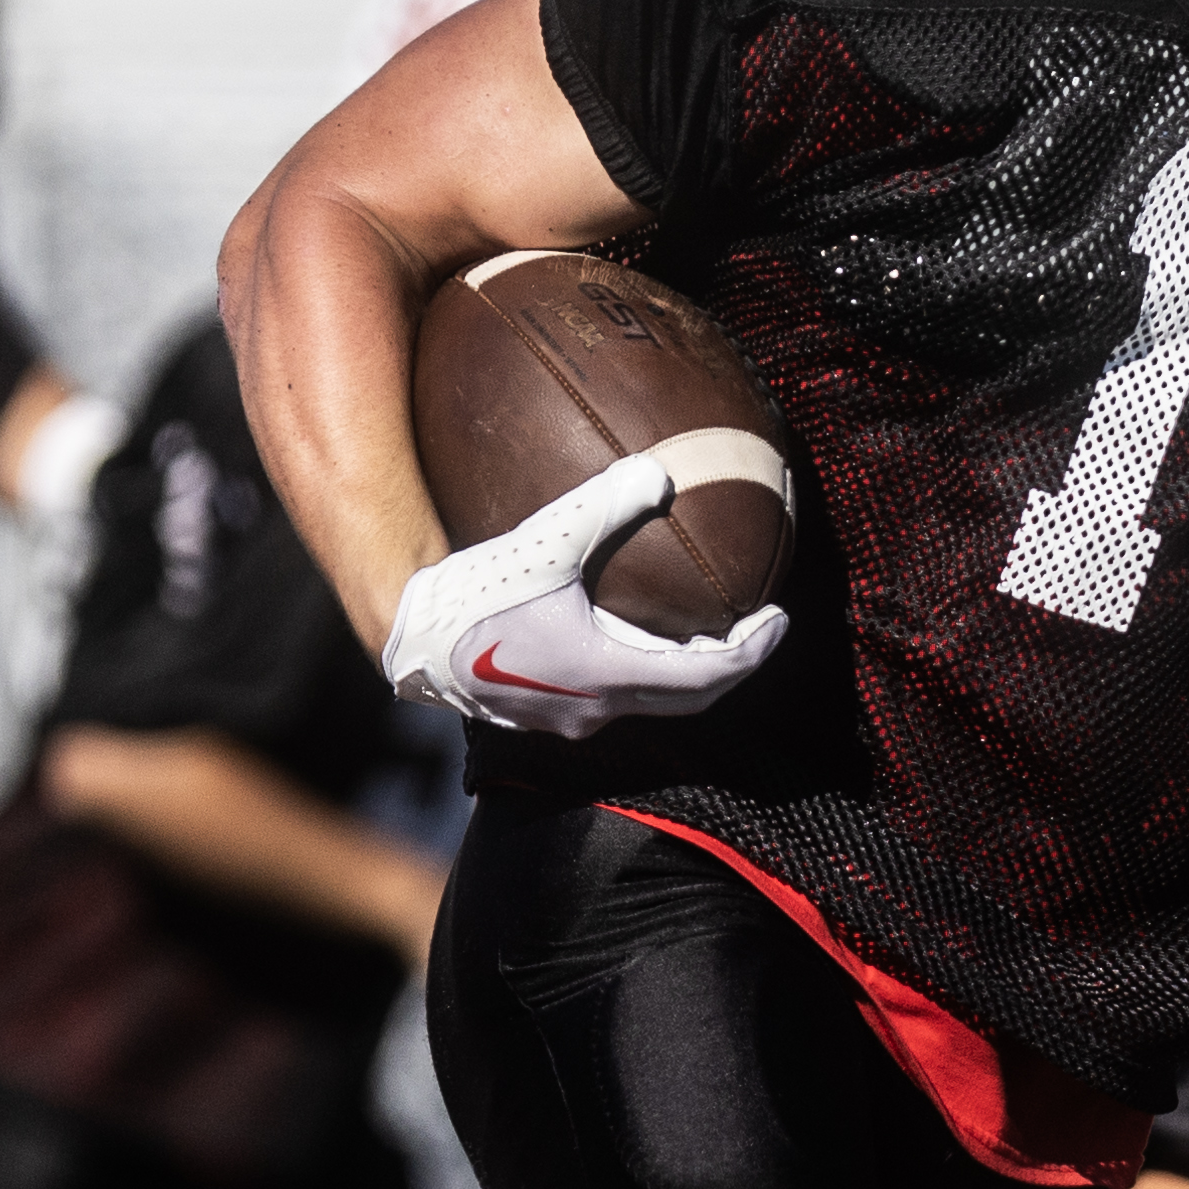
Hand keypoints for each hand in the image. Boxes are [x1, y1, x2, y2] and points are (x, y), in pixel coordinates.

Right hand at [383, 446, 786, 737]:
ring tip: (705, 630)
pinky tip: (635, 635)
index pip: (709, 675)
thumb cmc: (472, 595)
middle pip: (689, 698)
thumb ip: (602, 506)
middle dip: (731, 663)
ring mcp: (570, 718)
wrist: (409, 642)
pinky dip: (646, 671)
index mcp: (608, 676)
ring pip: (652, 701)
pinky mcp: (546, 713)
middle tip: (758, 628)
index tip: (780, 620)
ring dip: (686, 671)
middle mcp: (597, 710)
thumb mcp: (541, 542)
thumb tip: (659, 471)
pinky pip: (617, 696)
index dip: (754, 650)